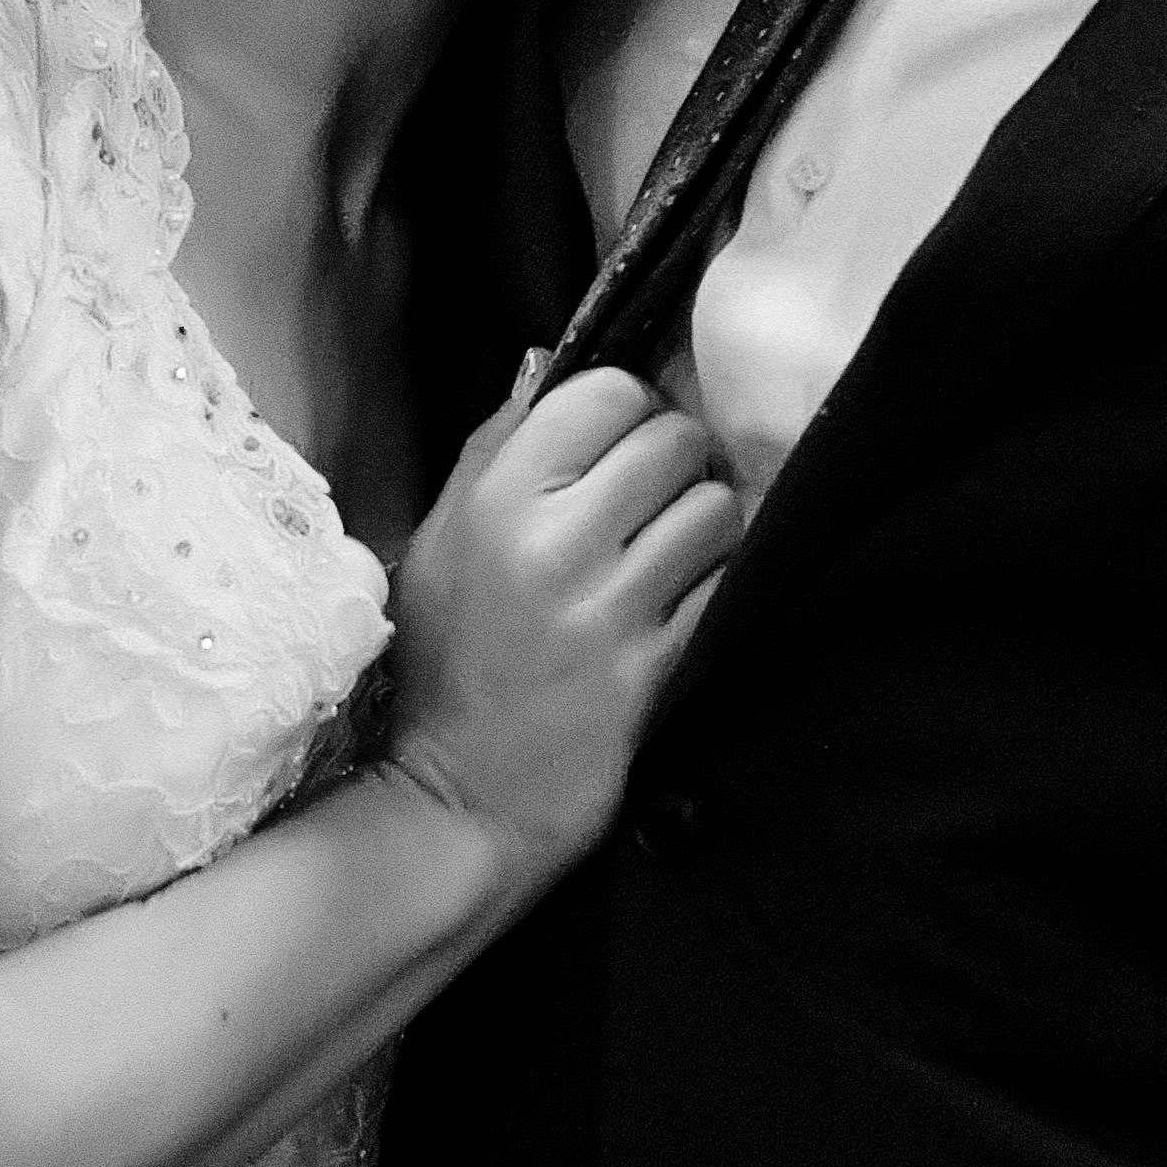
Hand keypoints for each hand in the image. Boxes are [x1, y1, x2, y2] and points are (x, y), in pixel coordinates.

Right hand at [384, 364, 735, 865]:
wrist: (459, 798)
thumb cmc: (448, 662)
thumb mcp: (441, 542)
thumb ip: (495, 449)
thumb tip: (550, 368)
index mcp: (495, 497)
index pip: (606, 389)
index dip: (628, 408)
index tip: (621, 443)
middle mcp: (552, 541)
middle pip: (673, 439)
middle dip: (676, 463)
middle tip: (655, 500)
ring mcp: (607, 607)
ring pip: (716, 508)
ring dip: (708, 525)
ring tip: (675, 553)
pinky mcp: (654, 666)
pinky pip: (726, 584)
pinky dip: (718, 584)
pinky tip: (685, 601)